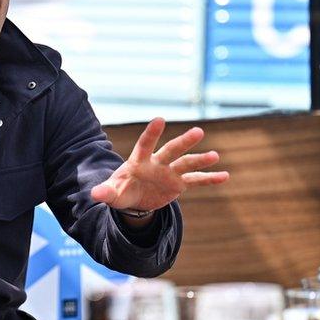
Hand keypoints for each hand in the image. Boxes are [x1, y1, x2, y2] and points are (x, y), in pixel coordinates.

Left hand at [91, 118, 228, 212]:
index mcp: (138, 162)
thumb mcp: (112, 194)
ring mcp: (170, 172)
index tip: (159, 120)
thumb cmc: (121, 191)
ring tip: (215, 156)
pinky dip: (210, 179)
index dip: (151, 133)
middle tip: (198, 132)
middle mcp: (157, 163)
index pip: (145, 144)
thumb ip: (105, 192)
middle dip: (183, 142)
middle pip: (171, 150)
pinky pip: (196, 180)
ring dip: (200, 160)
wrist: (134, 199)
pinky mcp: (179, 183)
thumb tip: (94, 194)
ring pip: (186, 163)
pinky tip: (225, 175)